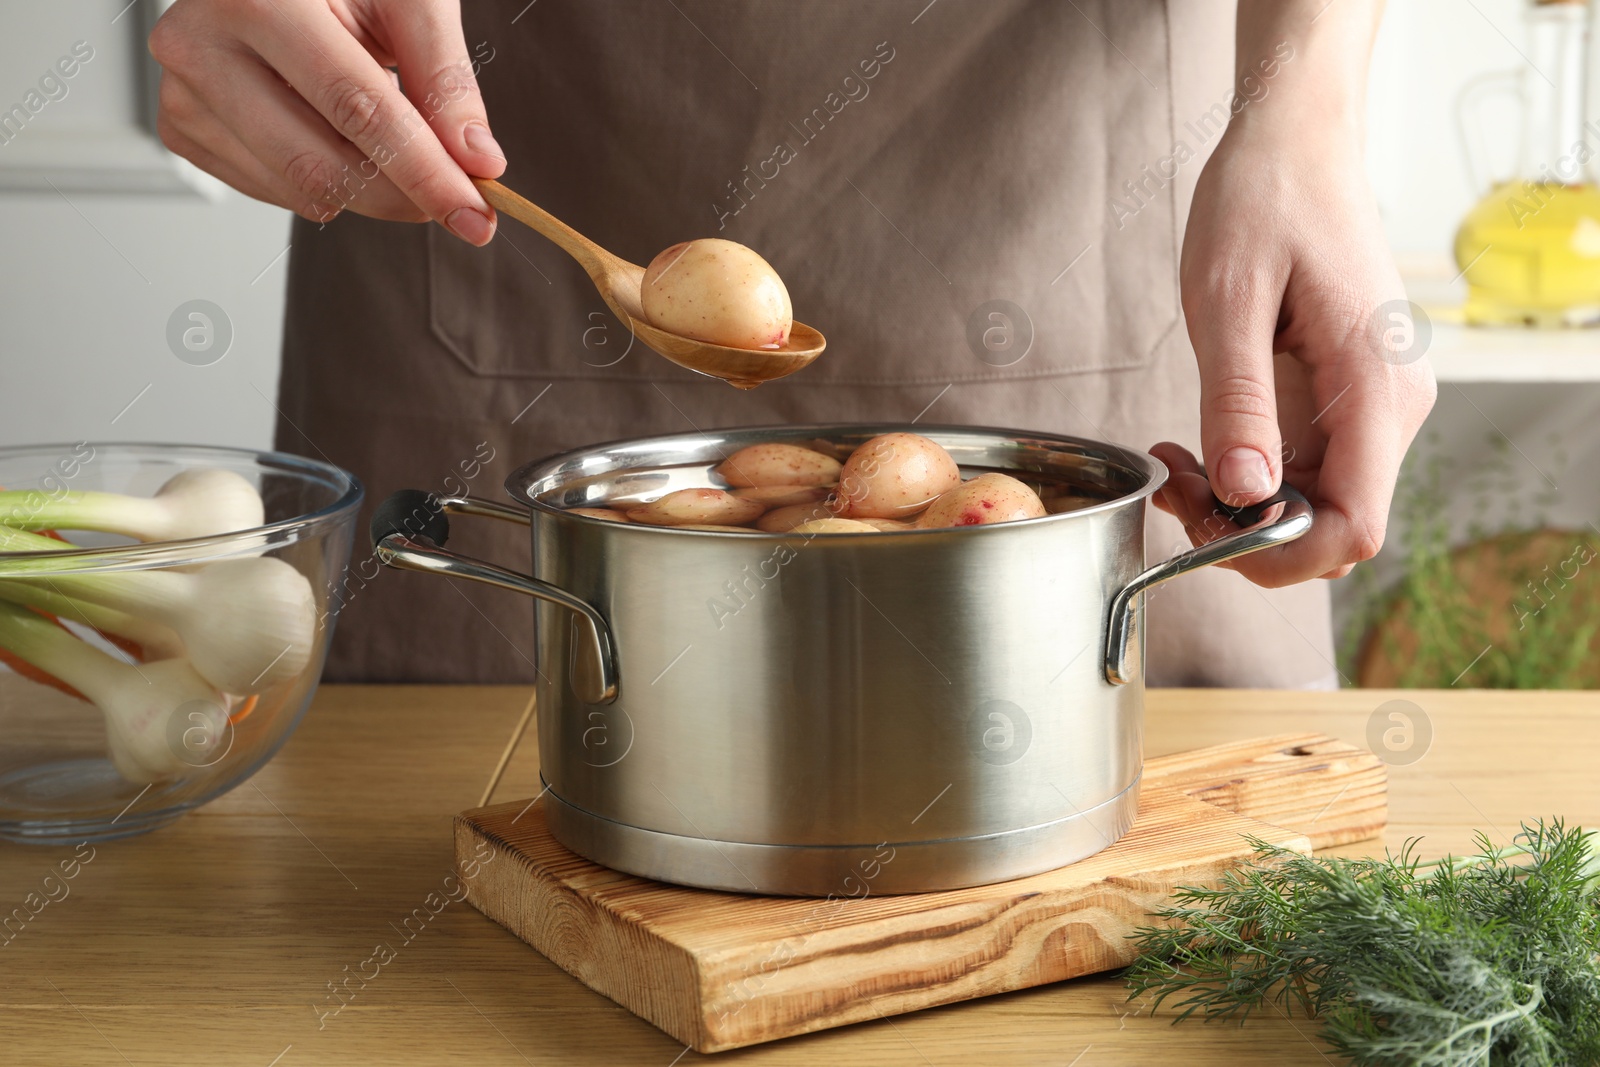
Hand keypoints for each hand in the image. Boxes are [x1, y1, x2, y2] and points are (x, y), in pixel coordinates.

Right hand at [149, 0, 503, 242]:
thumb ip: (444, 77)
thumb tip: (477, 161)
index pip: (358, 108)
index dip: (424, 171)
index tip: (473, 213)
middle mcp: (202, 43)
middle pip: (322, 165)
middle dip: (404, 195)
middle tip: (457, 199)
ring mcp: (183, 91)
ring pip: (300, 190)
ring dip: (369, 189)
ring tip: (387, 138)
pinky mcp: (183, 128)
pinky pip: (276, 192)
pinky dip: (326, 183)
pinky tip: (332, 132)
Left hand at [1152, 119, 1435, 585]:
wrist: (1293, 141)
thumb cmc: (1262, 200)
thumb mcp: (1228, 300)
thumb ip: (1239, 401)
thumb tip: (1247, 492)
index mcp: (1374, 388)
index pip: (1354, 527)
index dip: (1279, 554)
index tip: (1203, 527)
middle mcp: (1389, 408)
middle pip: (1330, 528)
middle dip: (1244, 531)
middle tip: (1172, 482)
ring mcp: (1369, 406)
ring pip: (1311, 505)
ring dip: (1237, 506)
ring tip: (1174, 459)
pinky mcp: (1342, 400)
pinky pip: (1300, 469)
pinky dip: (1245, 476)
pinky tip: (1197, 443)